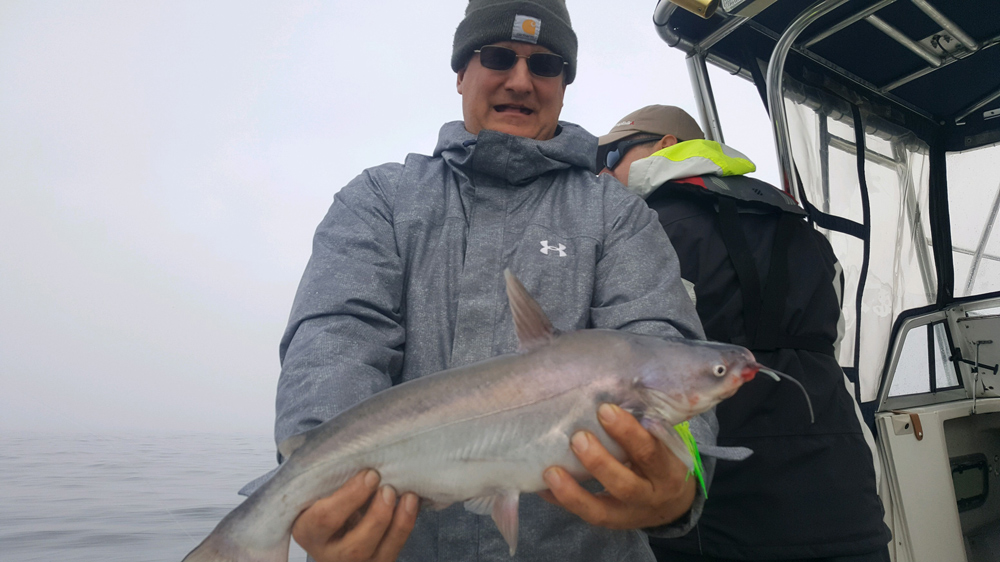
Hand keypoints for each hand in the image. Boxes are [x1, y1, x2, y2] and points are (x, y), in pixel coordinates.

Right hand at [292, 469, 418, 561]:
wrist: (333, 528)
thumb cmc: (326, 500)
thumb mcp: (319, 492)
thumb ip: (333, 478)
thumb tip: (364, 450)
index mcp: (308, 531)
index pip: (325, 519)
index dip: (350, 496)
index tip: (370, 474)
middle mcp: (330, 555)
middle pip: (355, 548)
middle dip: (377, 516)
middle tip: (388, 488)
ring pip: (380, 555)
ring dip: (399, 523)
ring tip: (408, 496)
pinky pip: (396, 550)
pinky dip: (408, 526)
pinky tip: (413, 503)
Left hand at [540, 403, 695, 529]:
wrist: (672, 502)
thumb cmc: (660, 458)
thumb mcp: (664, 441)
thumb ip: (645, 420)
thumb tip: (612, 379)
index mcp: (668, 469)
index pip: (650, 452)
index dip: (629, 433)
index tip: (606, 409)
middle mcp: (651, 495)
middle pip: (626, 485)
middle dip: (600, 462)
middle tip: (577, 437)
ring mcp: (629, 514)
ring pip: (601, 510)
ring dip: (574, 491)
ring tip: (551, 470)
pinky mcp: (610, 523)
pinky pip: (583, 515)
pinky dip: (562, 500)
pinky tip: (542, 485)